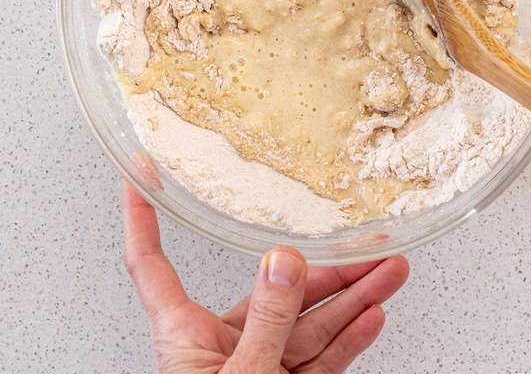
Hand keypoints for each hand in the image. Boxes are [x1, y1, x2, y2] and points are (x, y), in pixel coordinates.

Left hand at [121, 182, 409, 372]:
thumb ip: (267, 321)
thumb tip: (281, 261)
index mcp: (182, 340)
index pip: (153, 265)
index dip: (144, 218)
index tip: (140, 175)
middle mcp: (218, 349)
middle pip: (273, 294)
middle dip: (327, 272)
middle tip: (368, 247)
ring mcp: (256, 370)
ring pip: (309, 326)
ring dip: (354, 301)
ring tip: (389, 274)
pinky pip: (320, 360)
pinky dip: (349, 340)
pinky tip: (372, 316)